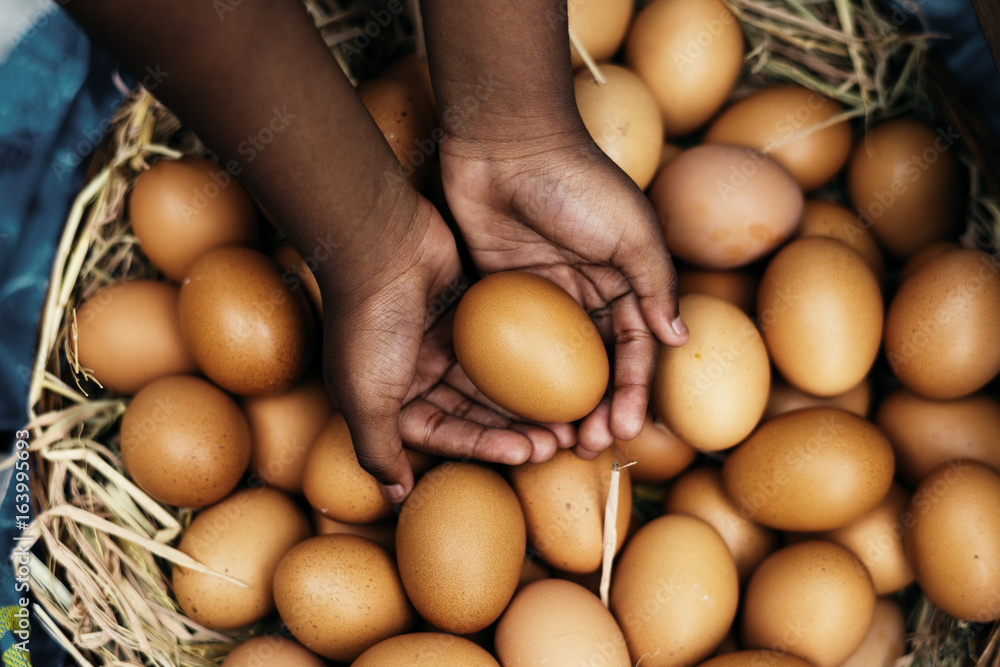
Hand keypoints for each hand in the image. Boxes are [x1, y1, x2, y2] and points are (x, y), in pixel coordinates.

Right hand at [318, 193, 570, 501]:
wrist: (380, 239)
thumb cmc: (369, 322)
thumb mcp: (364, 397)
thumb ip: (376, 448)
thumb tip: (393, 495)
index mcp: (387, 398)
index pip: (443, 435)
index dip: (484, 448)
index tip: (525, 452)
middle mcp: (414, 372)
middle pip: (471, 412)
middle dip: (513, 429)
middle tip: (557, 440)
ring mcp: (441, 341)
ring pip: (491, 381)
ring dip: (526, 401)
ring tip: (566, 415)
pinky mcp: (466, 311)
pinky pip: (501, 345)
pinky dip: (526, 361)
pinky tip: (559, 374)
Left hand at [438, 127, 688, 457]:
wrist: (507, 144)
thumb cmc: (577, 181)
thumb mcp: (631, 229)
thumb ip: (654, 284)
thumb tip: (679, 340)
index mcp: (624, 279)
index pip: (635, 347)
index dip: (634, 390)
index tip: (627, 429)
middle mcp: (586, 292)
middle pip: (595, 364)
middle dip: (597, 408)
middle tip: (588, 446)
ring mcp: (542, 295)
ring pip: (553, 364)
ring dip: (557, 405)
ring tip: (555, 441)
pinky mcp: (501, 294)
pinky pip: (511, 346)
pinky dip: (517, 380)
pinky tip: (515, 413)